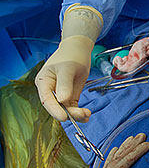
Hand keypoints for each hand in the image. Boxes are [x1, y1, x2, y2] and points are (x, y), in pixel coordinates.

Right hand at [36, 4, 102, 121]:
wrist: (78, 50)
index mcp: (43, 81)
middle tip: (82, 114)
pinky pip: (73, 107)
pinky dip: (79, 112)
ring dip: (76, 114)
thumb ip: (65, 84)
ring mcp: (60, 94)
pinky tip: (86, 115)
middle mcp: (49, 90)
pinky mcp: (69, 96)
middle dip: (69, 113)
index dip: (54, 110)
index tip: (64, 117)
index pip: (46, 99)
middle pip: (56, 106)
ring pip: (66, 109)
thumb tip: (62, 101)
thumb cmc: (71, 55)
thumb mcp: (68, 68)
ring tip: (87, 114)